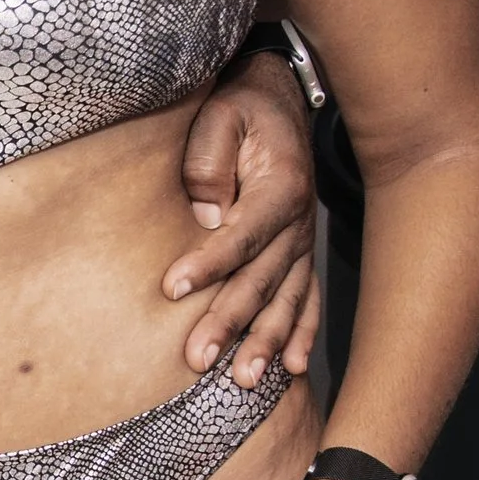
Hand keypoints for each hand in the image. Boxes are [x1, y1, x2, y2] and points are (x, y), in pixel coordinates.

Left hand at [165, 54, 317, 385]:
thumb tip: (204, 216)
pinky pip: (306, 300)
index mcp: (280, 186)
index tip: (171, 289)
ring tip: (243, 379)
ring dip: (266, 342)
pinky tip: (293, 369)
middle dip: (230, 321)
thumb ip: (209, 163)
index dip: (209, 263)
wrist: (279, 100)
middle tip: (198, 358)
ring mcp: (302, 243)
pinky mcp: (299, 255)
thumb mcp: (221, 116)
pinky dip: (301, 335)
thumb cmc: (241, 109)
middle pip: (262, 279)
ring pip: (286, 300)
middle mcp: (299, 222)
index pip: (241, 233)